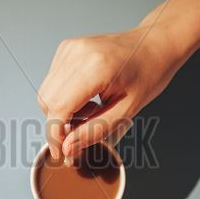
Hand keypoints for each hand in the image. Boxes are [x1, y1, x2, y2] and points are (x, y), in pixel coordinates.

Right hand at [38, 24, 175, 158]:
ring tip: (90, 110)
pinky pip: (52, 82)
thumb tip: (67, 148)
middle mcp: (77, 54)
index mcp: (95, 68)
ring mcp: (69, 49)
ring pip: (46, 92)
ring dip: (61, 111)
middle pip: (46, 100)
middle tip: (82, 130)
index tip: (61, 152)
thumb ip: (94, 131)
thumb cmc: (148, 74)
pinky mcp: (66, 49)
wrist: (154, 45)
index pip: (58, 107)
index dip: (55, 134)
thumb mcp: (126, 111)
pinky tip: (86, 98)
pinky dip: (64, 97)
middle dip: (59, 123)